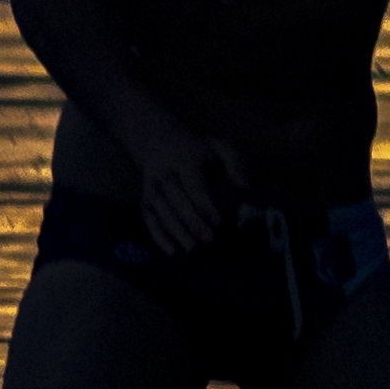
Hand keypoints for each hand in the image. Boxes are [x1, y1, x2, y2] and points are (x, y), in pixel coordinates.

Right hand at [127, 113, 249, 255]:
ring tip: (192, 247)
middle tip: (208, 239)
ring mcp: (151, 182)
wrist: (160, 138)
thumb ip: (234, 163)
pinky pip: (147, 215)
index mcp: (185, 157)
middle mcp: (165, 169)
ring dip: (174, 229)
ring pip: (159, 208)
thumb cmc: (197, 149)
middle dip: (191, 220)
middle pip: (174, 197)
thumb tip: (244, 186)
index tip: (218, 222)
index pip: (193, 184)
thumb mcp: (218, 147)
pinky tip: (171, 250)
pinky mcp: (145, 194)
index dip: (204, 204)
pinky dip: (157, 234)